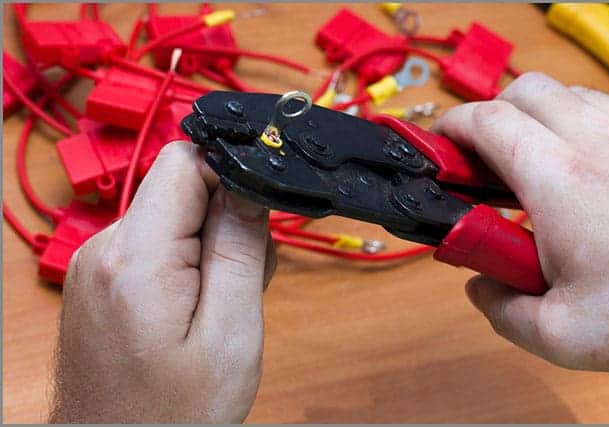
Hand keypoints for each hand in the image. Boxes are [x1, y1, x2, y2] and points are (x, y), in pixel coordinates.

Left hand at [50, 142, 276, 422]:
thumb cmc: (173, 415)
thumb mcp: (231, 333)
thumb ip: (240, 249)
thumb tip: (247, 182)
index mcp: (135, 259)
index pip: (186, 162)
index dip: (231, 178)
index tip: (255, 222)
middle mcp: (104, 249)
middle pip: (182, 188)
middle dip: (226, 222)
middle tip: (241, 281)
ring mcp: (98, 263)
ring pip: (173, 216)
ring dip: (209, 247)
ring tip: (218, 304)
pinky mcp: (102, 276)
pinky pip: (156, 244)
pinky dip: (187, 264)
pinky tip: (196, 307)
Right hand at [432, 72, 608, 372]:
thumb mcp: (560, 335)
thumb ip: (501, 310)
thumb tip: (480, 287)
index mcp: (563, 181)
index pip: (488, 122)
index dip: (451, 128)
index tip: (438, 151)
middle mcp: (599, 143)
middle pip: (522, 92)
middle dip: (487, 119)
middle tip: (477, 164)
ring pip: (562, 95)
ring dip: (530, 120)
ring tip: (524, 169)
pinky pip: (600, 110)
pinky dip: (570, 125)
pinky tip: (571, 170)